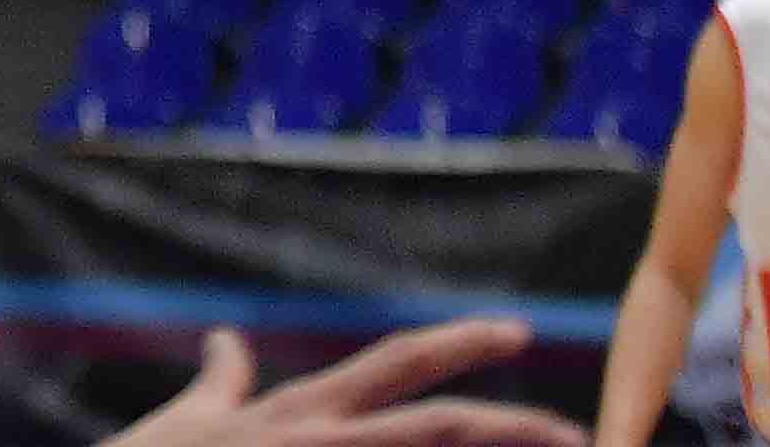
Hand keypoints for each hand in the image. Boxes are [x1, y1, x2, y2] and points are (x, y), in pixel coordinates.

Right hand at [109, 324, 581, 446]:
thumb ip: (220, 382)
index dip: (462, 344)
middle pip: (439, 424)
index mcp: (303, 412)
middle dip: (513, 424)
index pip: (399, 364)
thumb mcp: (188, 420)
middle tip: (581, 431)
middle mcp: (323, 441)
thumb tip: (226, 342)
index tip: (518, 333)